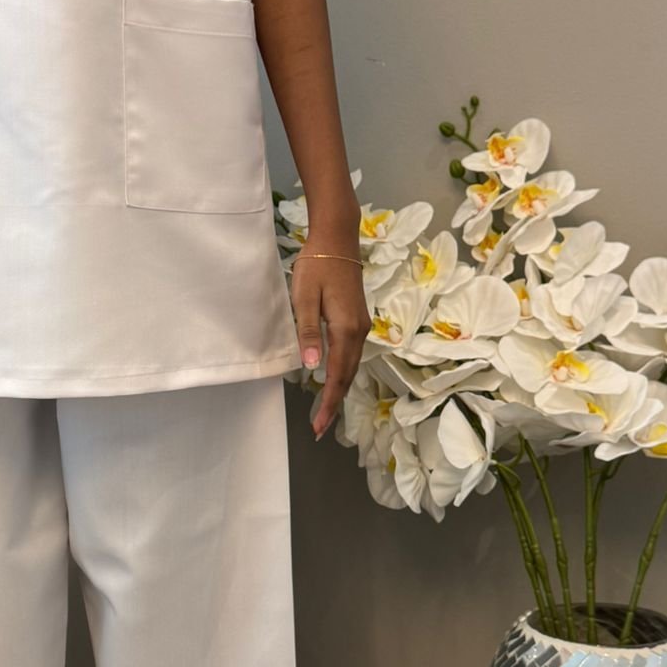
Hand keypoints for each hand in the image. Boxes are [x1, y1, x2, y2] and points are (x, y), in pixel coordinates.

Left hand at [291, 247, 367, 439]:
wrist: (337, 239)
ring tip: (325, 410)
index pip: (337, 375)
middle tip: (319, 427)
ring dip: (339, 389)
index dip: (328, 402)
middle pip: (348, 375)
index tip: (318, 425)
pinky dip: (344, 372)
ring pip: (352, 366)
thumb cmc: (317, 266)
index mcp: (345, 329)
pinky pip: (352, 354)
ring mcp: (361, 325)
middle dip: (334, 402)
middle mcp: (359, 331)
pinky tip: (334, 379)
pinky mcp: (358, 319)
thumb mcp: (304, 298)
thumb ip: (309, 333)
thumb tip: (312, 367)